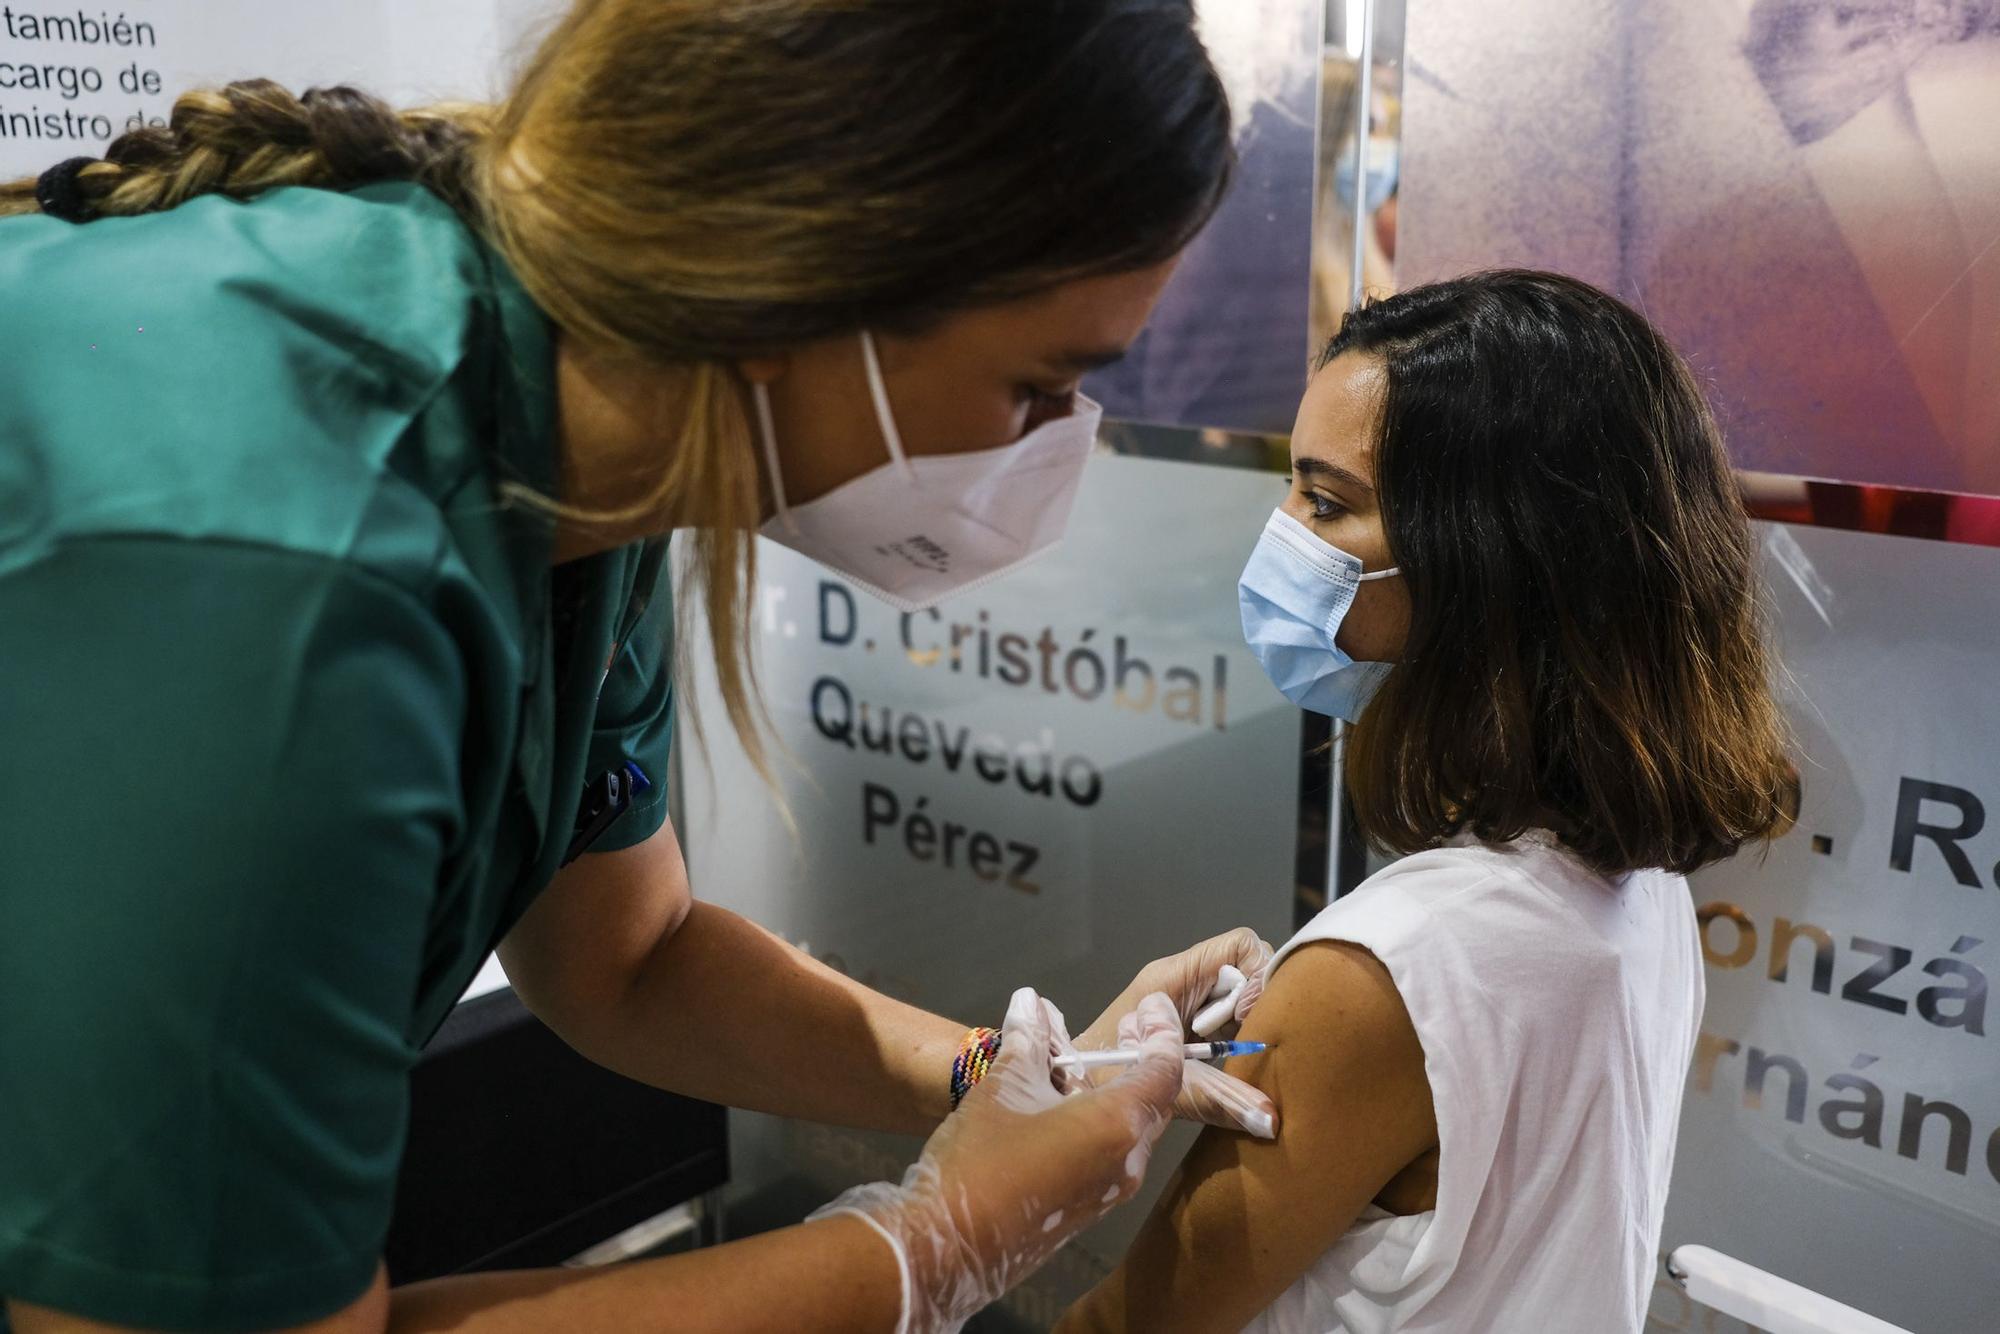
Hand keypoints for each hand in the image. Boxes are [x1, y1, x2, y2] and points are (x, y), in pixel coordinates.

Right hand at [811, 988, 1184, 1333]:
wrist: (948, 1246)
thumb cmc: (980, 1159)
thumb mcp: (1002, 1087)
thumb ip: (1027, 1041)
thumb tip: (1029, 1001)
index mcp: (1117, 1126)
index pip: (1164, 1069)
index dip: (1163, 1032)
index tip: (1151, 1004)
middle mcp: (1128, 1161)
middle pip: (1154, 1099)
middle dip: (1142, 1058)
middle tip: (1125, 1025)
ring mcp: (1111, 1191)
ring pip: (1131, 1127)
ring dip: (1117, 1089)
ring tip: (1086, 1058)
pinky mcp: (1089, 1208)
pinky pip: (1111, 1151)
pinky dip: (1101, 1118)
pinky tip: (1064, 1101)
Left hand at [1075, 927, 1277, 1137]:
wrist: (1070, 1083)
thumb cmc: (1104, 1075)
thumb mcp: (1168, 1088)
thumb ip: (1221, 1099)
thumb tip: (1269, 1120)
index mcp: (1175, 975)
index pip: (1241, 946)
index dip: (1259, 976)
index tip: (1251, 1018)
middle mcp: (1185, 979)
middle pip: (1248, 969)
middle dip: (1256, 1004)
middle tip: (1244, 1041)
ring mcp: (1188, 998)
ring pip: (1241, 995)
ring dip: (1246, 1024)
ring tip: (1229, 1054)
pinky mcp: (1189, 1019)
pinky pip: (1228, 1017)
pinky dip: (1236, 1038)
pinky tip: (1222, 1062)